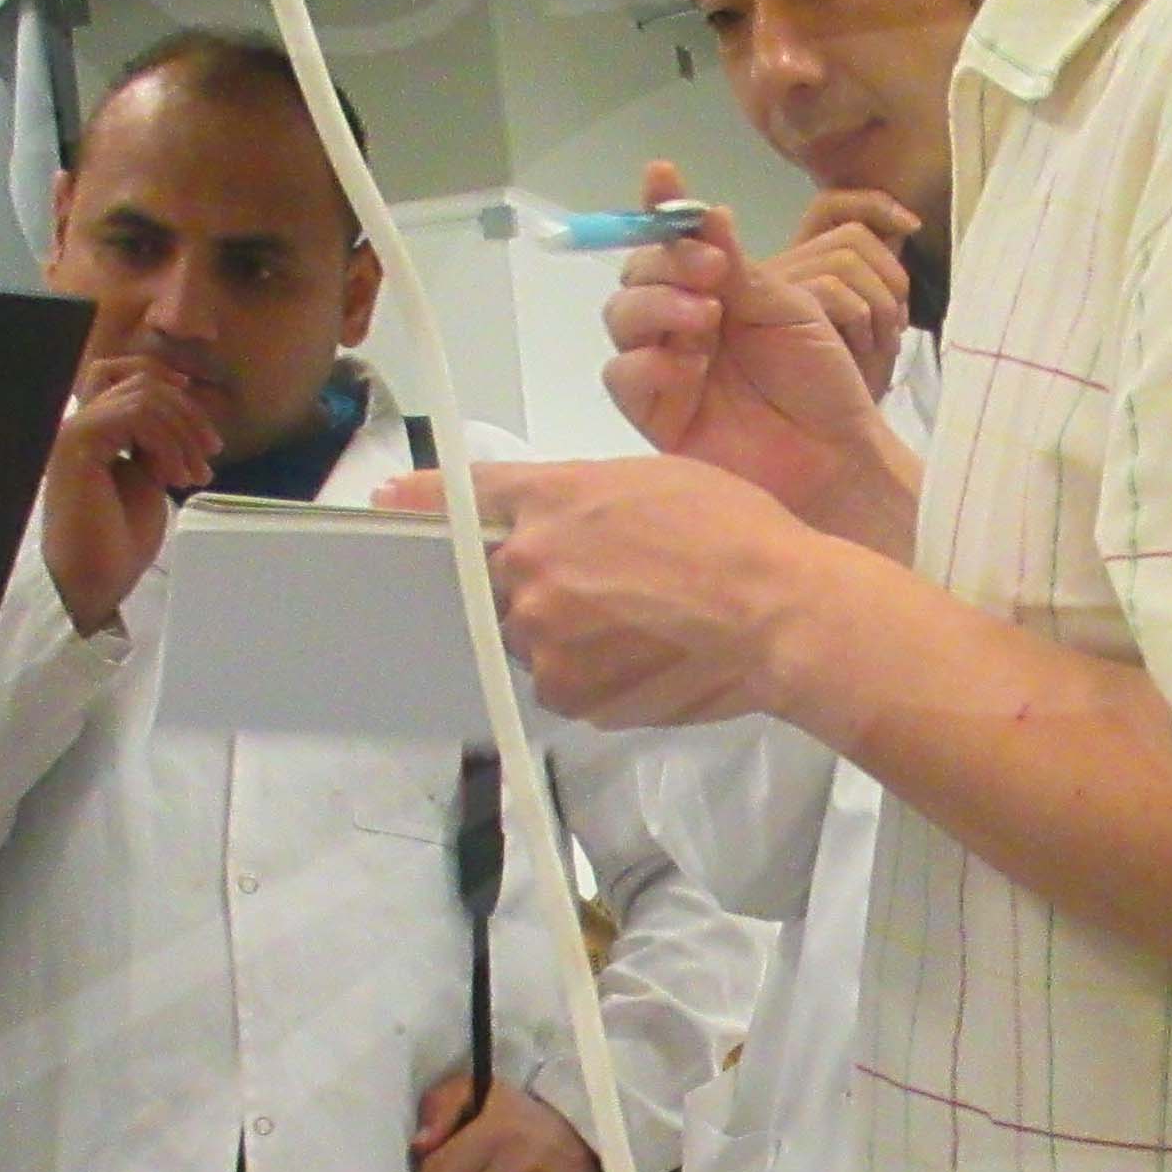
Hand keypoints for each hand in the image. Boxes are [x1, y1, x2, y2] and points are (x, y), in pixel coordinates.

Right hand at [35, 339, 227, 633]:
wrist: (98, 578)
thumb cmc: (120, 539)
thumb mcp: (148, 476)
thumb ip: (156, 441)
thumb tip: (181, 410)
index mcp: (93, 430)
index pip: (120, 373)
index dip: (160, 375)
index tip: (196, 402)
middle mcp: (79, 424)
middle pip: (141, 382)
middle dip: (187, 414)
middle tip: (210, 455)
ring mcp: (75, 431)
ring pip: (142, 396)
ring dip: (182, 433)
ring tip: (194, 475)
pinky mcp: (78, 443)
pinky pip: (135, 416)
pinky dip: (167, 443)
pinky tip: (174, 478)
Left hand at [386, 458, 863, 730]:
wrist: (782, 612)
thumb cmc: (732, 531)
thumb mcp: (645, 476)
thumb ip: (558, 491)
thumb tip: (484, 510)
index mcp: (545, 502)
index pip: (458, 500)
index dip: (421, 505)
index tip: (388, 509)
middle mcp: (528, 569)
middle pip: (502, 581)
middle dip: (542, 582)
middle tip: (611, 584)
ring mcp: (545, 638)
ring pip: (533, 638)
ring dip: (568, 633)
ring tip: (643, 623)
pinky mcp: (571, 695)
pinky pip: (564, 683)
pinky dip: (594, 674)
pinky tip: (646, 656)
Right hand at [600, 161, 913, 551]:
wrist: (835, 455)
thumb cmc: (819, 381)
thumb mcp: (788, 307)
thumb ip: (740, 264)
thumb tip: (704, 211)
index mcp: (714, 291)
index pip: (673, 240)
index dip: (662, 208)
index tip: (662, 176)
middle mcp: (681, 323)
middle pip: (637, 273)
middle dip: (668, 261)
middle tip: (715, 273)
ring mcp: (664, 366)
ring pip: (622, 317)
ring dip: (657, 304)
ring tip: (707, 317)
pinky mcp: (654, 414)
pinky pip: (622, 376)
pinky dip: (648, 362)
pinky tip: (687, 366)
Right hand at [759, 190, 920, 398]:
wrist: (831, 440)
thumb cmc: (848, 382)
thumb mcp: (872, 319)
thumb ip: (874, 272)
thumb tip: (904, 226)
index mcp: (799, 267)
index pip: (832, 207)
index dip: (874, 205)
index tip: (912, 225)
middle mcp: (775, 271)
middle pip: (848, 233)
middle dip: (889, 273)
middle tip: (896, 322)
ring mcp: (764, 288)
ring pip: (844, 257)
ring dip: (879, 302)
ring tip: (879, 341)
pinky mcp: (763, 308)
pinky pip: (830, 286)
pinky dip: (860, 316)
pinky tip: (859, 348)